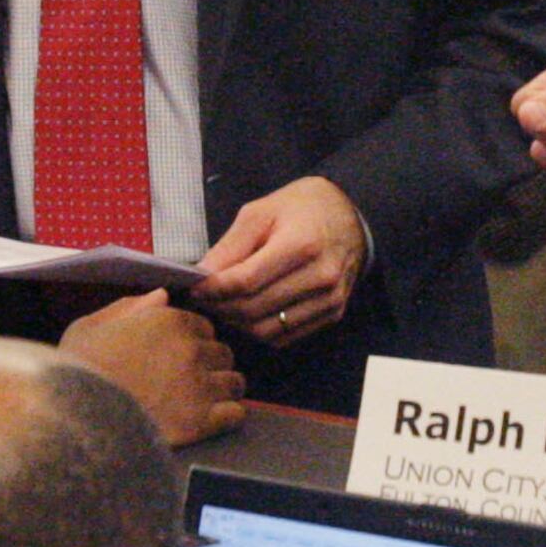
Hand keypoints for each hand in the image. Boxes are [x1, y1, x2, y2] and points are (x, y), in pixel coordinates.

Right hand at [56, 291, 245, 444]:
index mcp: (169, 321)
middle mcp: (191, 349)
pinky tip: (209, 419)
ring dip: (221, 389)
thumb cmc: (77, 370)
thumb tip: (162, 295)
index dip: (193, 341)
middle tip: (189, 380)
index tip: (179, 355)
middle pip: (222, 353)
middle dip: (209, 365)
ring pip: (234, 382)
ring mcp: (200, 385)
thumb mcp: (91, 326)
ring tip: (202, 400)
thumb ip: (131, 307)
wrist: (76, 419)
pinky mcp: (203, 422)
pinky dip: (227, 416)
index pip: (204, 327)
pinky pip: (236, 413)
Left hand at [192, 178, 368, 343]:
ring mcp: (330, 300)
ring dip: (237, 322)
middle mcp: (321, 277)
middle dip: (221, 307)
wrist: (350, 217)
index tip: (195, 286)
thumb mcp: (261, 212)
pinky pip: (285, 337)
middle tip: (204, 297)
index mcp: (302, 244)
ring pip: (267, 330)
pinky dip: (259, 330)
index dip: (214, 289)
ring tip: (224, 304)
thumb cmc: (302, 209)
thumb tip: (202, 275)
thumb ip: (230, 246)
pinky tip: (249, 312)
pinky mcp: (333, 314)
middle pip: (254, 309)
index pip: (246, 281)